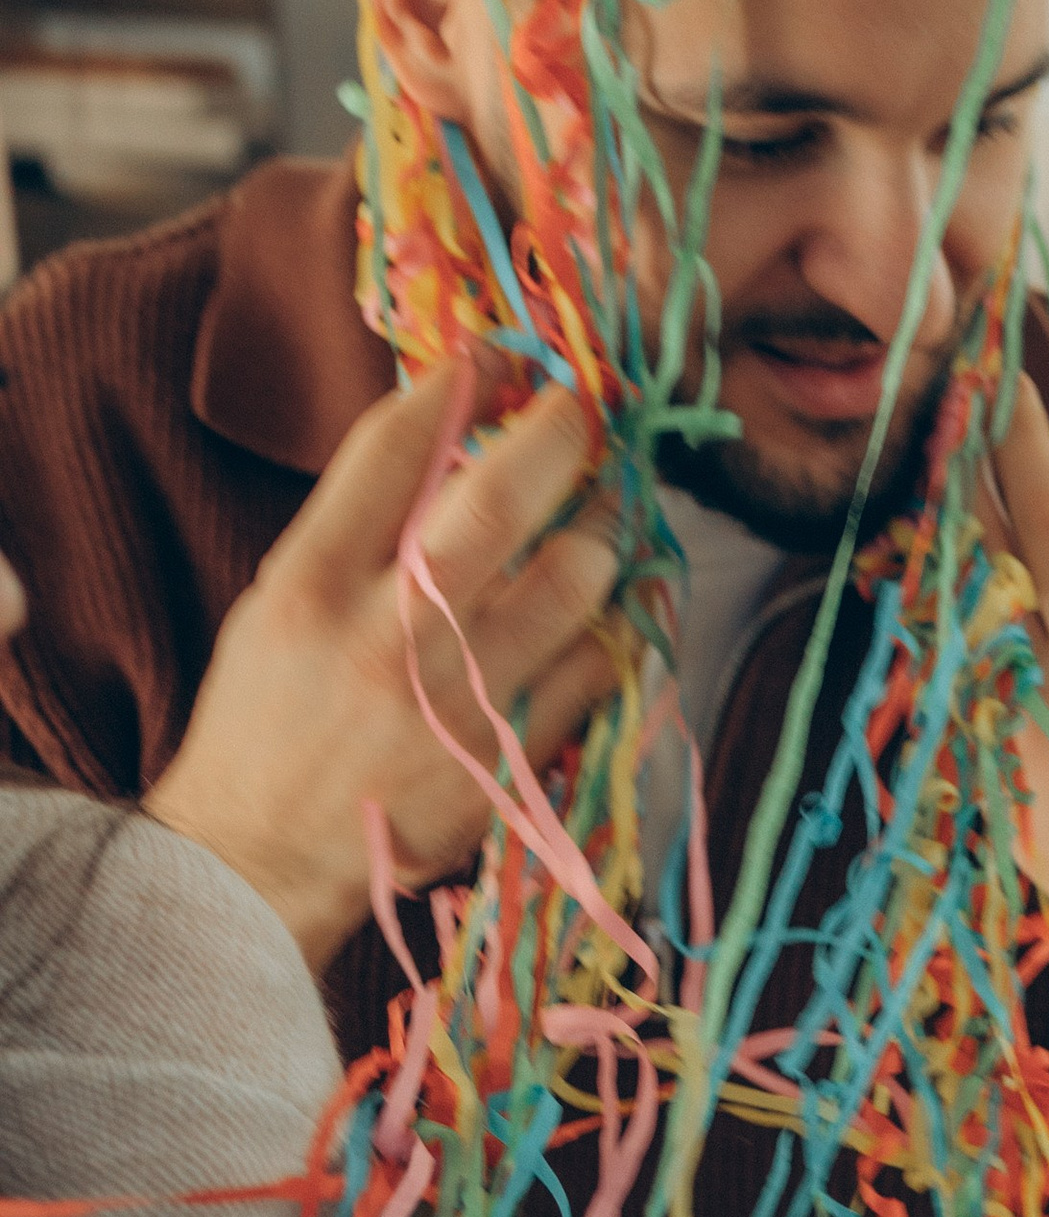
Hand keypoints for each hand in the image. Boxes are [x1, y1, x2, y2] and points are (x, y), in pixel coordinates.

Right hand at [148, 364, 620, 972]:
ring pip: (570, 588)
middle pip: (497, 505)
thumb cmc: (269, 719)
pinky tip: (618, 610)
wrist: (262, 858)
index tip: (497, 358)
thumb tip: (442, 433)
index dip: (458, 385)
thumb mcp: (279, 600)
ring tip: (611, 516)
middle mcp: (388, 637)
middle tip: (586, 414)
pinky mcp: (507, 766)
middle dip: (557, 439)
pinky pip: (595, 678)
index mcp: (313, 582)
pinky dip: (617, 634)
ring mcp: (457, 706)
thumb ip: (356, 526)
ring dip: (605, 536)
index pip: (394, 450)